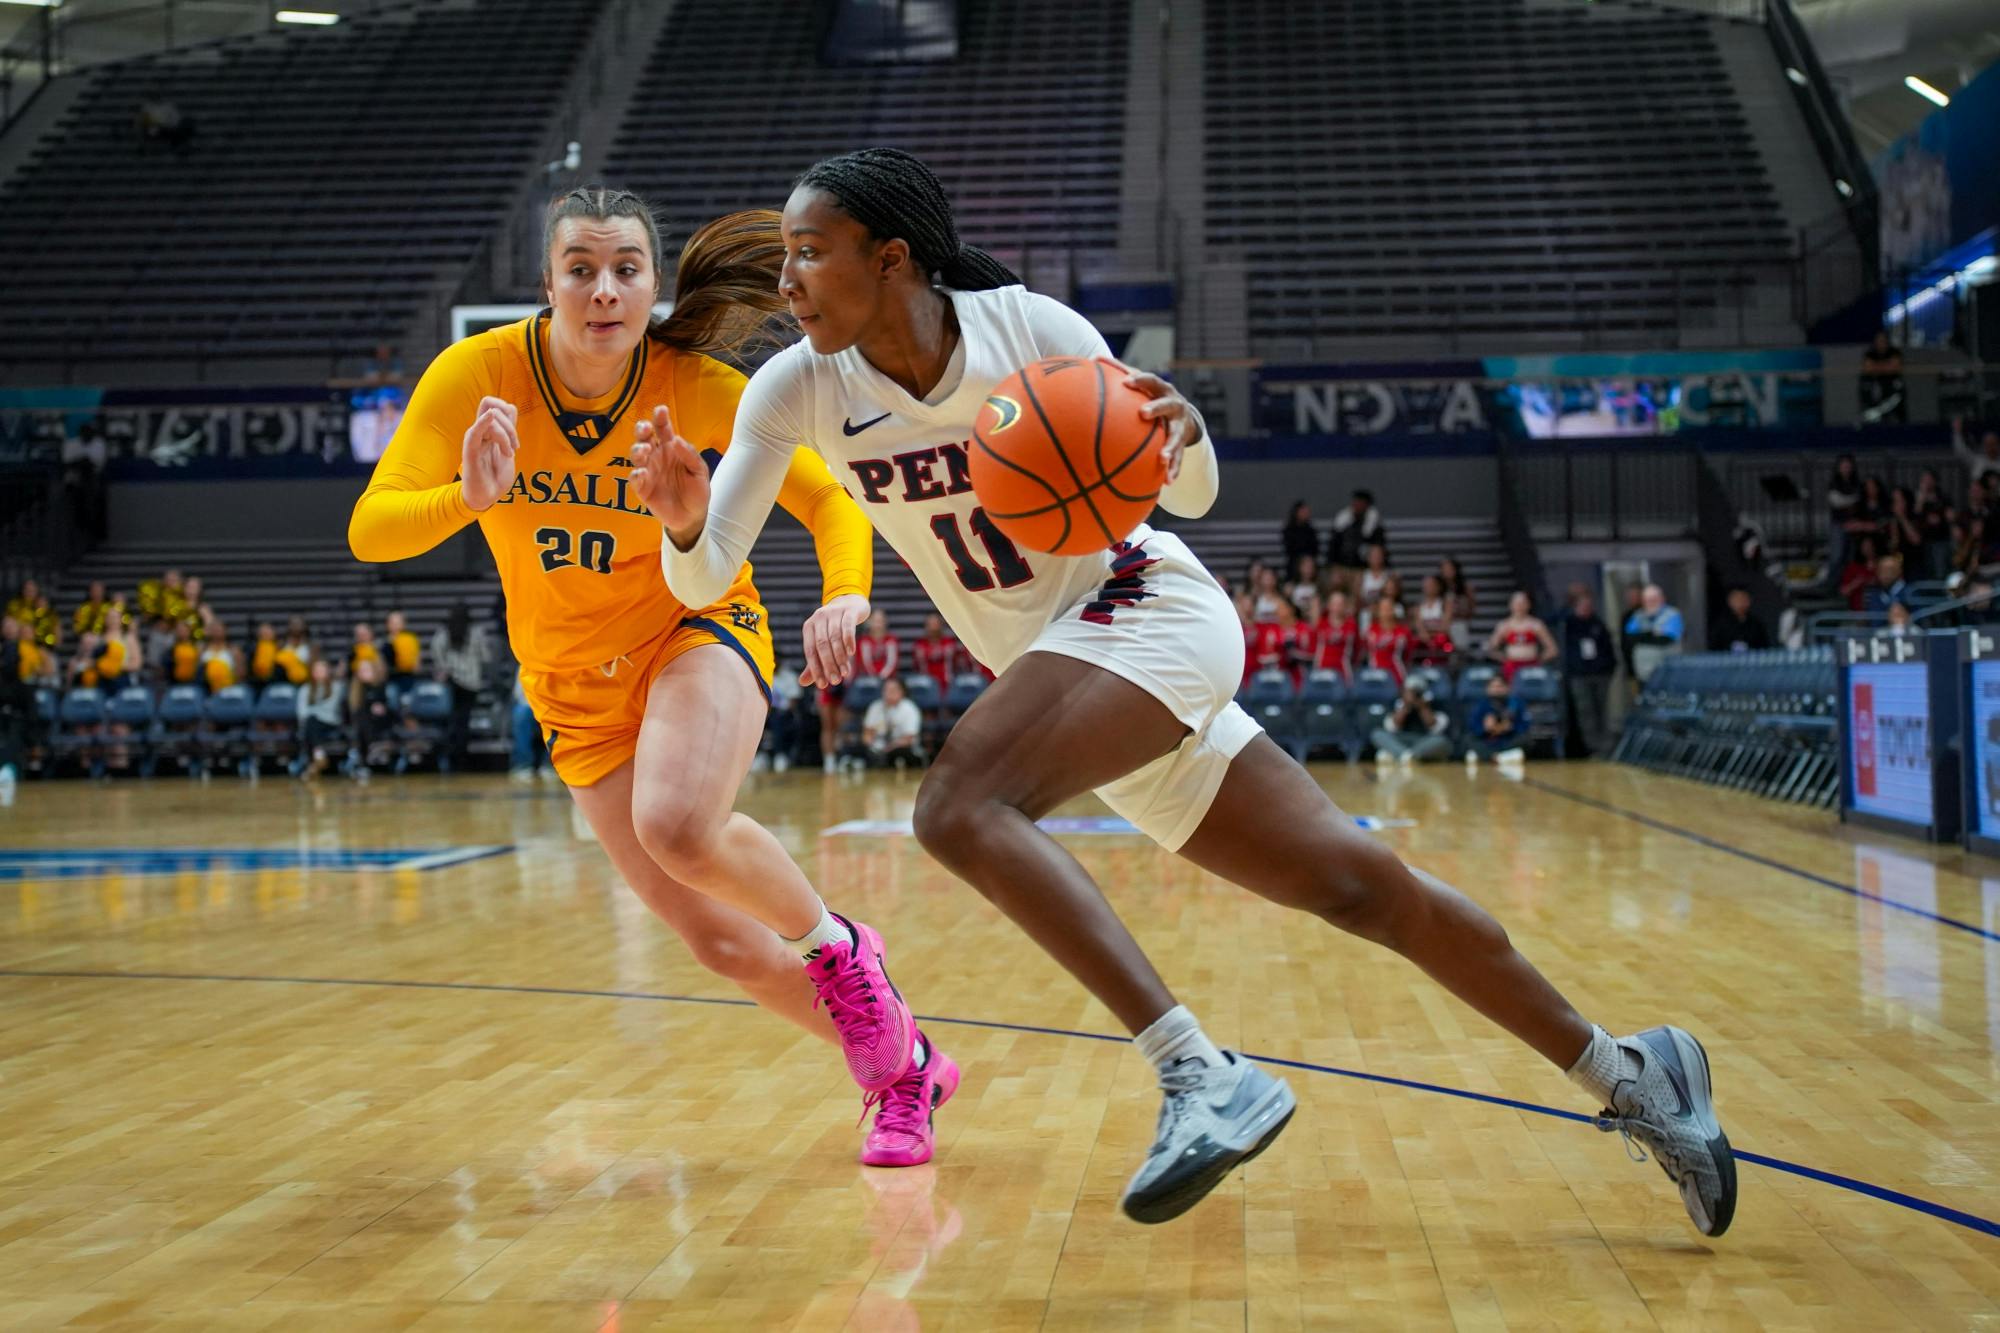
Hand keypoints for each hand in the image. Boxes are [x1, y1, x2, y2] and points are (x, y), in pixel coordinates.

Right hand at [460, 396, 518, 510]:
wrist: (487, 496)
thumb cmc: (495, 475)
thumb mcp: (508, 449)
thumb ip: (508, 430)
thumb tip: (510, 407)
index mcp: (489, 430)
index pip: (499, 406)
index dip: (511, 417)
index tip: (516, 442)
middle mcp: (480, 431)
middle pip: (494, 407)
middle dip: (510, 425)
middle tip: (514, 446)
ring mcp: (474, 439)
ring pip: (492, 418)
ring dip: (506, 436)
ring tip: (508, 454)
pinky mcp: (470, 450)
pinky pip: (475, 431)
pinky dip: (483, 422)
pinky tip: (489, 416)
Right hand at [631, 405, 709, 546]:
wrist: (693, 517)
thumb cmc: (697, 491)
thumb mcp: (700, 472)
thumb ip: (690, 456)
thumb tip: (677, 440)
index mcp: (671, 448)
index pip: (663, 429)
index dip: (660, 418)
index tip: (661, 411)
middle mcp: (657, 456)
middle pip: (644, 437)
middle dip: (641, 429)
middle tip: (646, 428)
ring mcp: (648, 471)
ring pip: (636, 454)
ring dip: (638, 449)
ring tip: (646, 450)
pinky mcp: (642, 488)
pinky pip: (634, 479)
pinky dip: (636, 474)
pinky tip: (642, 473)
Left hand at [799, 593, 868, 687]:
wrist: (850, 604)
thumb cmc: (834, 628)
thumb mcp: (823, 643)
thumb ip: (814, 662)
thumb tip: (801, 683)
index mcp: (809, 627)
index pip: (810, 650)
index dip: (815, 669)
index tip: (822, 685)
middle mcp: (819, 618)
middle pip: (822, 645)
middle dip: (828, 665)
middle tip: (835, 681)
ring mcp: (833, 612)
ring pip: (835, 638)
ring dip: (840, 657)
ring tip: (845, 673)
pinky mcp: (848, 610)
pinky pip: (847, 626)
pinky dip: (849, 641)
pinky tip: (851, 653)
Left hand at [1119, 367, 1201, 483]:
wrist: (1186, 416)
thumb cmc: (1154, 398)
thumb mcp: (1142, 385)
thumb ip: (1121, 372)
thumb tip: (1094, 359)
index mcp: (1162, 390)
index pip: (1151, 381)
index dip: (1140, 380)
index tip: (1126, 382)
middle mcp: (1174, 406)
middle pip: (1167, 405)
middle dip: (1156, 408)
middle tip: (1142, 413)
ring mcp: (1180, 426)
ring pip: (1176, 436)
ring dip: (1170, 447)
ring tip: (1162, 458)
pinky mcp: (1183, 445)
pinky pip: (1179, 459)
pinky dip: (1173, 470)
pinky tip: (1167, 482)